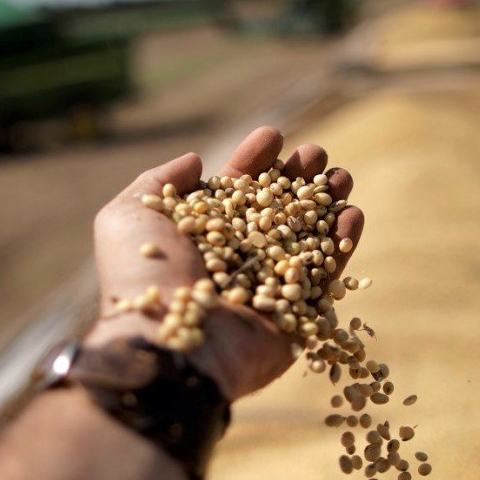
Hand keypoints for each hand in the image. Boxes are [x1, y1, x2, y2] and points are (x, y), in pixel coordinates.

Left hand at [86, 126, 363, 399]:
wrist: (167, 344)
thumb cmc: (145, 278)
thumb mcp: (127, 216)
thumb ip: (158, 182)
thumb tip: (195, 160)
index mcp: (200, 238)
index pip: (234, 192)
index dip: (253, 161)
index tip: (272, 135)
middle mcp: (235, 262)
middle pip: (276, 212)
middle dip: (298, 179)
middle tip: (316, 153)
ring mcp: (267, 290)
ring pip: (306, 240)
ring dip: (326, 205)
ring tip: (341, 175)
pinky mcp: (296, 319)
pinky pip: (325, 278)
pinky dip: (342, 246)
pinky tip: (352, 214)